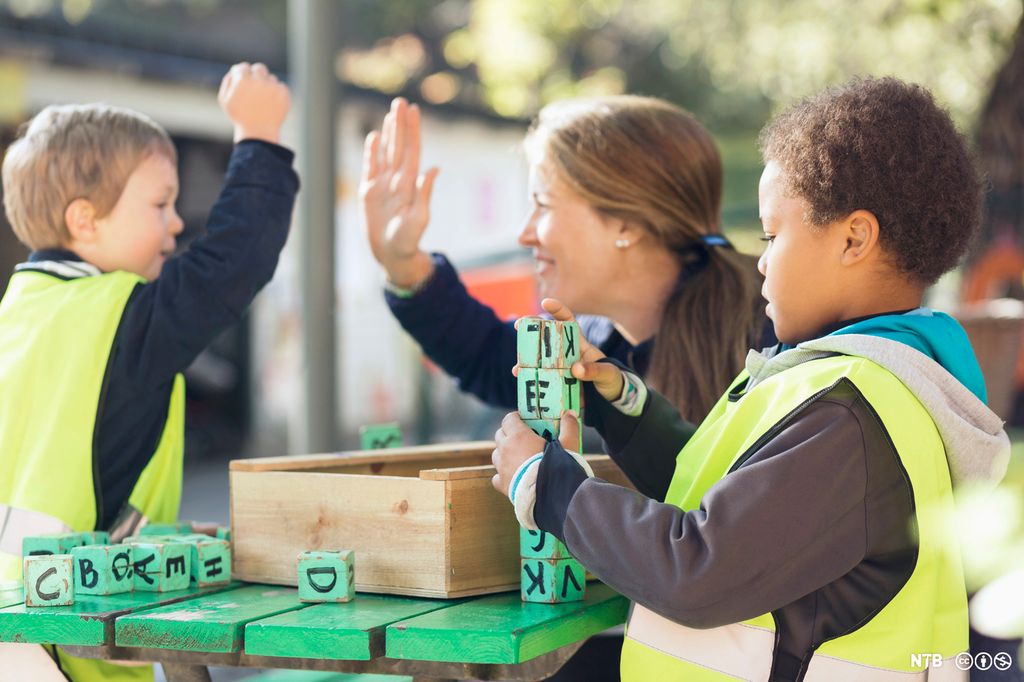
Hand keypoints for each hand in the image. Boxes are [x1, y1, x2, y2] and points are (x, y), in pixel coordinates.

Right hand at [218, 62, 290, 143]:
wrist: (259, 133)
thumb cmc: (240, 117)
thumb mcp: (225, 101)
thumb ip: (228, 82)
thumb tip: (234, 71)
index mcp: (243, 80)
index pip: (244, 67)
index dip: (243, 73)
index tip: (245, 81)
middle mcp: (258, 80)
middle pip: (259, 68)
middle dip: (257, 75)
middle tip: (255, 88)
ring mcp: (272, 86)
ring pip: (271, 78)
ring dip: (267, 86)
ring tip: (262, 101)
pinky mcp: (283, 93)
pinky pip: (281, 86)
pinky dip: (277, 93)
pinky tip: (271, 104)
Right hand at [359, 98, 438, 287]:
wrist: (392, 255)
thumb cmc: (408, 240)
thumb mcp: (418, 219)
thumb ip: (425, 194)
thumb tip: (434, 169)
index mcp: (409, 183)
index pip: (411, 150)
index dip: (411, 130)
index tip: (413, 110)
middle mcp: (397, 180)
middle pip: (399, 146)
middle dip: (400, 124)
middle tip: (401, 102)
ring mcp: (383, 185)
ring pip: (386, 152)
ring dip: (389, 133)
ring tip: (391, 113)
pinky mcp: (369, 192)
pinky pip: (370, 167)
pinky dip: (372, 152)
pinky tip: (374, 136)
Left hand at [492, 411, 580, 495]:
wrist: (551, 495)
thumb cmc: (558, 466)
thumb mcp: (569, 443)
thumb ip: (569, 426)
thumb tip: (570, 413)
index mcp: (518, 436)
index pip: (509, 419)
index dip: (515, 418)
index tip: (522, 419)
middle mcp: (506, 450)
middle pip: (500, 435)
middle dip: (509, 433)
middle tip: (522, 437)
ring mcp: (502, 468)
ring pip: (496, 455)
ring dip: (504, 453)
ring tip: (517, 457)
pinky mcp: (503, 484)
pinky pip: (497, 477)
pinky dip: (502, 475)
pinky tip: (512, 476)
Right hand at [513, 298, 625, 401]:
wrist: (612, 399)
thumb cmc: (612, 380)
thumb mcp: (608, 373)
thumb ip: (595, 370)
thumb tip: (575, 369)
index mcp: (580, 344)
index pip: (568, 322)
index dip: (557, 310)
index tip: (545, 302)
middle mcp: (566, 353)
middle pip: (546, 337)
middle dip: (531, 329)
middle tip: (519, 326)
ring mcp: (560, 368)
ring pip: (539, 359)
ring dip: (526, 361)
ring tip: (517, 368)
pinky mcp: (557, 383)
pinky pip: (541, 378)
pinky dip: (530, 379)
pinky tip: (522, 381)